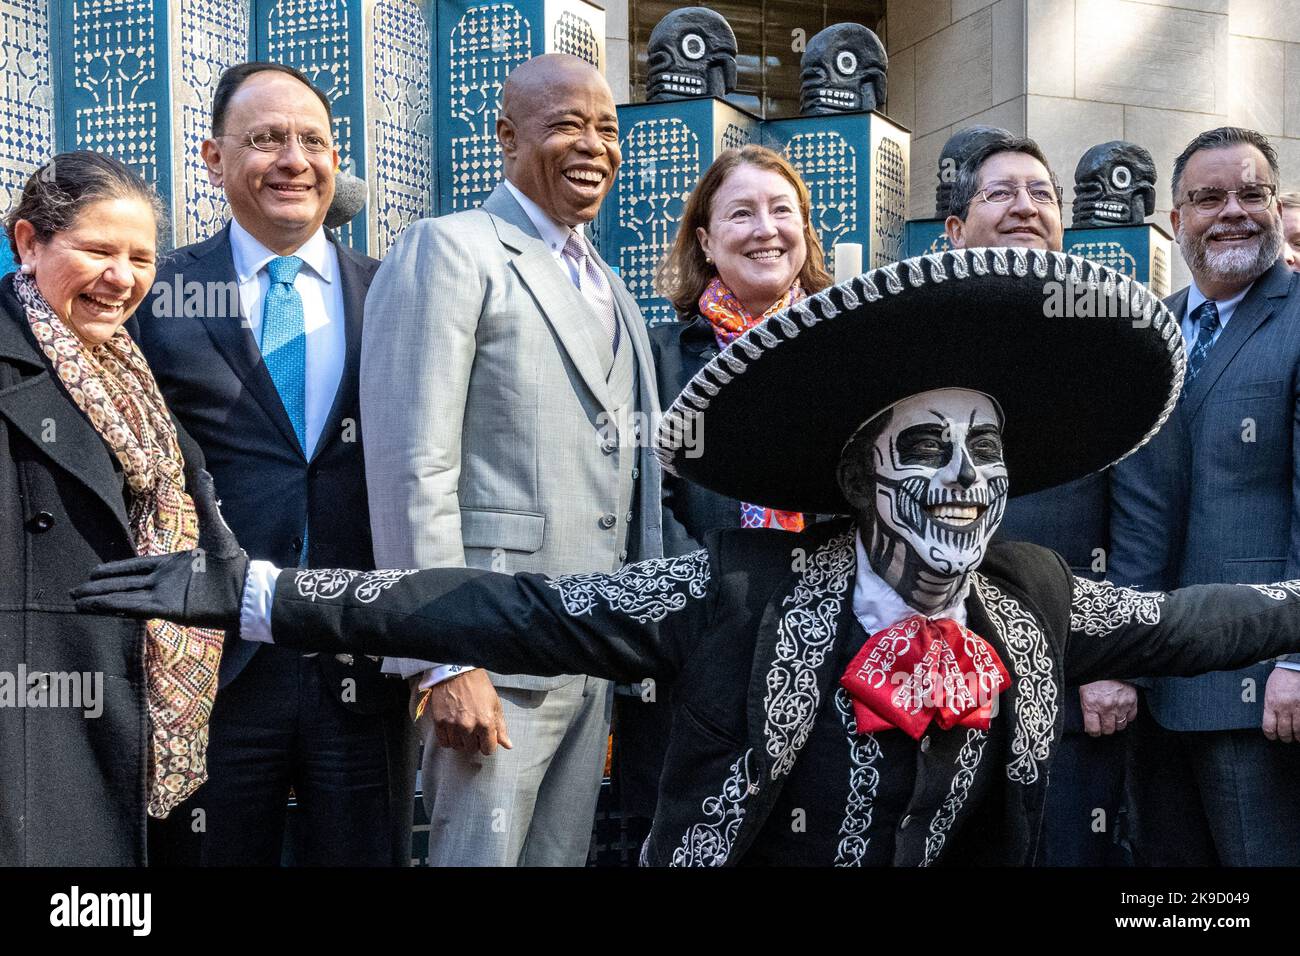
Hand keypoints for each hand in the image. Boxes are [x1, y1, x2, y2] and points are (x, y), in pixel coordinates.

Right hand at [71, 469, 248, 628]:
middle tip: (74, 590)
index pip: (136, 567)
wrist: (245, 589)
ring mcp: (164, 596)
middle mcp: (164, 582)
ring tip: (75, 601)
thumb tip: (204, 472)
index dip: (115, 570)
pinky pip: (133, 607)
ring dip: (99, 599)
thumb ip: (204, 501)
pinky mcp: (166, 609)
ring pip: (123, 596)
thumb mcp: (215, 526)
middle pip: (124, 584)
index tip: (94, 572)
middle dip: (99, 587)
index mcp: (172, 565)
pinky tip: (94, 607)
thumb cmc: (232, 561)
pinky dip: (112, 606)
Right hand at [426, 669, 511, 755]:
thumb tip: (508, 745)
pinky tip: (453, 730)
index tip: (485, 738)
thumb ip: (501, 728)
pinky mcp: (439, 722)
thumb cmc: (478, 686)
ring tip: (463, 728)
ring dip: (461, 741)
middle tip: (474, 730)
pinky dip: (449, 739)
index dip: (488, 744)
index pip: (488, 749)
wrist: (457, 672)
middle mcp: (469, 727)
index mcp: (486, 723)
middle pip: (472, 749)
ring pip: (458, 747)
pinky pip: (444, 742)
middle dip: (475, 742)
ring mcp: (453, 725)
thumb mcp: (495, 705)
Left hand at [1079, 679, 1138, 735]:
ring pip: (1121, 726)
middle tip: (1103, 724)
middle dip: (1105, 728)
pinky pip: (1131, 717)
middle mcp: (1106, 707)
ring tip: (1113, 718)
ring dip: (1116, 723)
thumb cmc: (1093, 676)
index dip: (1093, 731)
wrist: (1107, 662)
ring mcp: (1120, 705)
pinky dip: (1127, 716)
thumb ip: (1086, 707)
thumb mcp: (1082, 691)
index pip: (1093, 729)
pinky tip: (1122, 711)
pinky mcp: (1132, 701)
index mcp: (1091, 704)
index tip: (1093, 730)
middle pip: (1108, 730)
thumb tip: (1087, 722)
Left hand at [1262, 667, 1299, 742]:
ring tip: (1296, 737)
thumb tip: (1271, 721)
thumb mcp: (1269, 692)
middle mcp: (1284, 708)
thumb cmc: (1281, 679)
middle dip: (1285, 738)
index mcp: (1271, 703)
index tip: (1272, 737)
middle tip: (1286, 738)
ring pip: (1298, 731)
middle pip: (1284, 731)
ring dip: (1297, 736)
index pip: (1268, 727)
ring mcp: (1298, 708)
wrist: (1294, 668)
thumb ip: (1270, 707)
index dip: (1271, 735)